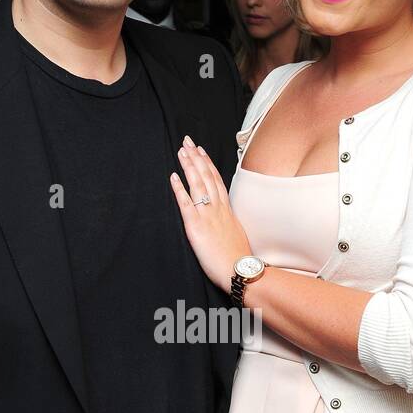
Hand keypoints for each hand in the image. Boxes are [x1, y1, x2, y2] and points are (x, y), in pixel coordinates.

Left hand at [170, 137, 252, 291]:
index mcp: (227, 211)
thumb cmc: (238, 258)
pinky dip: (179, 188)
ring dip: (189, 166)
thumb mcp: (237, 234)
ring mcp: (208, 216)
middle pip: (206, 177)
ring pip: (198, 184)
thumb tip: (226, 219)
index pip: (216, 181)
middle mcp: (218, 209)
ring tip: (181, 151)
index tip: (202, 151)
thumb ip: (229, 223)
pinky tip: (173, 176)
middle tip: (187, 141)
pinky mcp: (196, 226)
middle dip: (196, 157)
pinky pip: (186, 203)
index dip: (208, 164)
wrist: (239, 270)